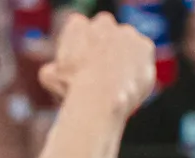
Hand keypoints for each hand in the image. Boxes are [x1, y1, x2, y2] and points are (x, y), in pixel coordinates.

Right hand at [40, 11, 156, 117]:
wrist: (101, 97)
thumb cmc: (72, 88)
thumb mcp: (49, 77)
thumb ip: (52, 68)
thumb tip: (52, 70)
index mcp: (77, 24)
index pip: (79, 33)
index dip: (81, 53)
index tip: (81, 69)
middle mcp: (103, 22)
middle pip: (104, 35)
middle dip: (104, 50)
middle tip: (102, 75)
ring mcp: (126, 32)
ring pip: (125, 46)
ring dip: (123, 59)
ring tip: (117, 84)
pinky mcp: (145, 46)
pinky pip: (142, 58)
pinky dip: (138, 70)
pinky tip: (130, 84)